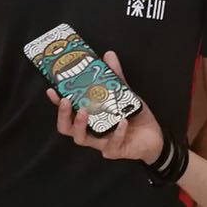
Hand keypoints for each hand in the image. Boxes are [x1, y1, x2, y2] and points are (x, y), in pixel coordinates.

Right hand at [48, 51, 164, 163]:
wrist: (154, 136)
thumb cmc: (134, 116)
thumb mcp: (124, 94)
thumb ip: (115, 77)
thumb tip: (109, 55)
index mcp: (89, 118)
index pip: (67, 112)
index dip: (57, 103)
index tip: (52, 90)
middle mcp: (90, 131)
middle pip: (66, 128)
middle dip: (64, 115)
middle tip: (67, 101)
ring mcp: (101, 143)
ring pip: (82, 139)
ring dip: (80, 125)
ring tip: (85, 111)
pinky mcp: (115, 151)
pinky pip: (112, 144)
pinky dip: (117, 132)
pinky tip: (123, 121)